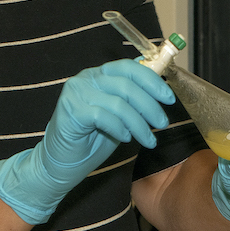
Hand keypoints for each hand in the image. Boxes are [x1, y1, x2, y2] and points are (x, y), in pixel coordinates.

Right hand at [0, 59, 174, 223]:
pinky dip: (120, 128)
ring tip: (149, 140)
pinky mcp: (71, 111)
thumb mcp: (118, 116)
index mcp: (98, 74)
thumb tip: (160, 89)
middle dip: (150, 105)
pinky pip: (104, 116)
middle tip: (163, 123)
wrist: (60, 163)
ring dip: (139, 123)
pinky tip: (126, 138)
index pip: (129, 67)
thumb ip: (132, 100)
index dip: (152, 81)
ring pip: (119, 103)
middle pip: (127, 84)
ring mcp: (76, 93)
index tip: (169, 98)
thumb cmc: (90, 140)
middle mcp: (86, 78)